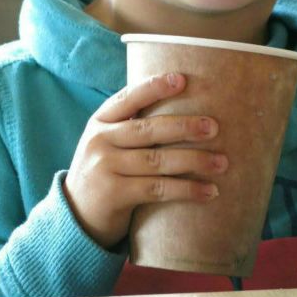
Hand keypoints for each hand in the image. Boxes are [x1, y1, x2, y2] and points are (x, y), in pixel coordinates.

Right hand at [63, 73, 226, 248]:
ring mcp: (105, 168)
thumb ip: (132, 125)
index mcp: (100, 121)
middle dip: (185, 126)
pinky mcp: (114, 194)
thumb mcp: (108, 142)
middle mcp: (100, 140)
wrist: (75, 217)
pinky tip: (209, 191)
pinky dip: (187, 189)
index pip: (129, 97)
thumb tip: (183, 103)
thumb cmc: (105, 170)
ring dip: (194, 161)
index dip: (154, 87)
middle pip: (148, 129)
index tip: (182, 80)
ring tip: (222, 162)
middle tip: (214, 127)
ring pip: (158, 160)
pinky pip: (158, 189)